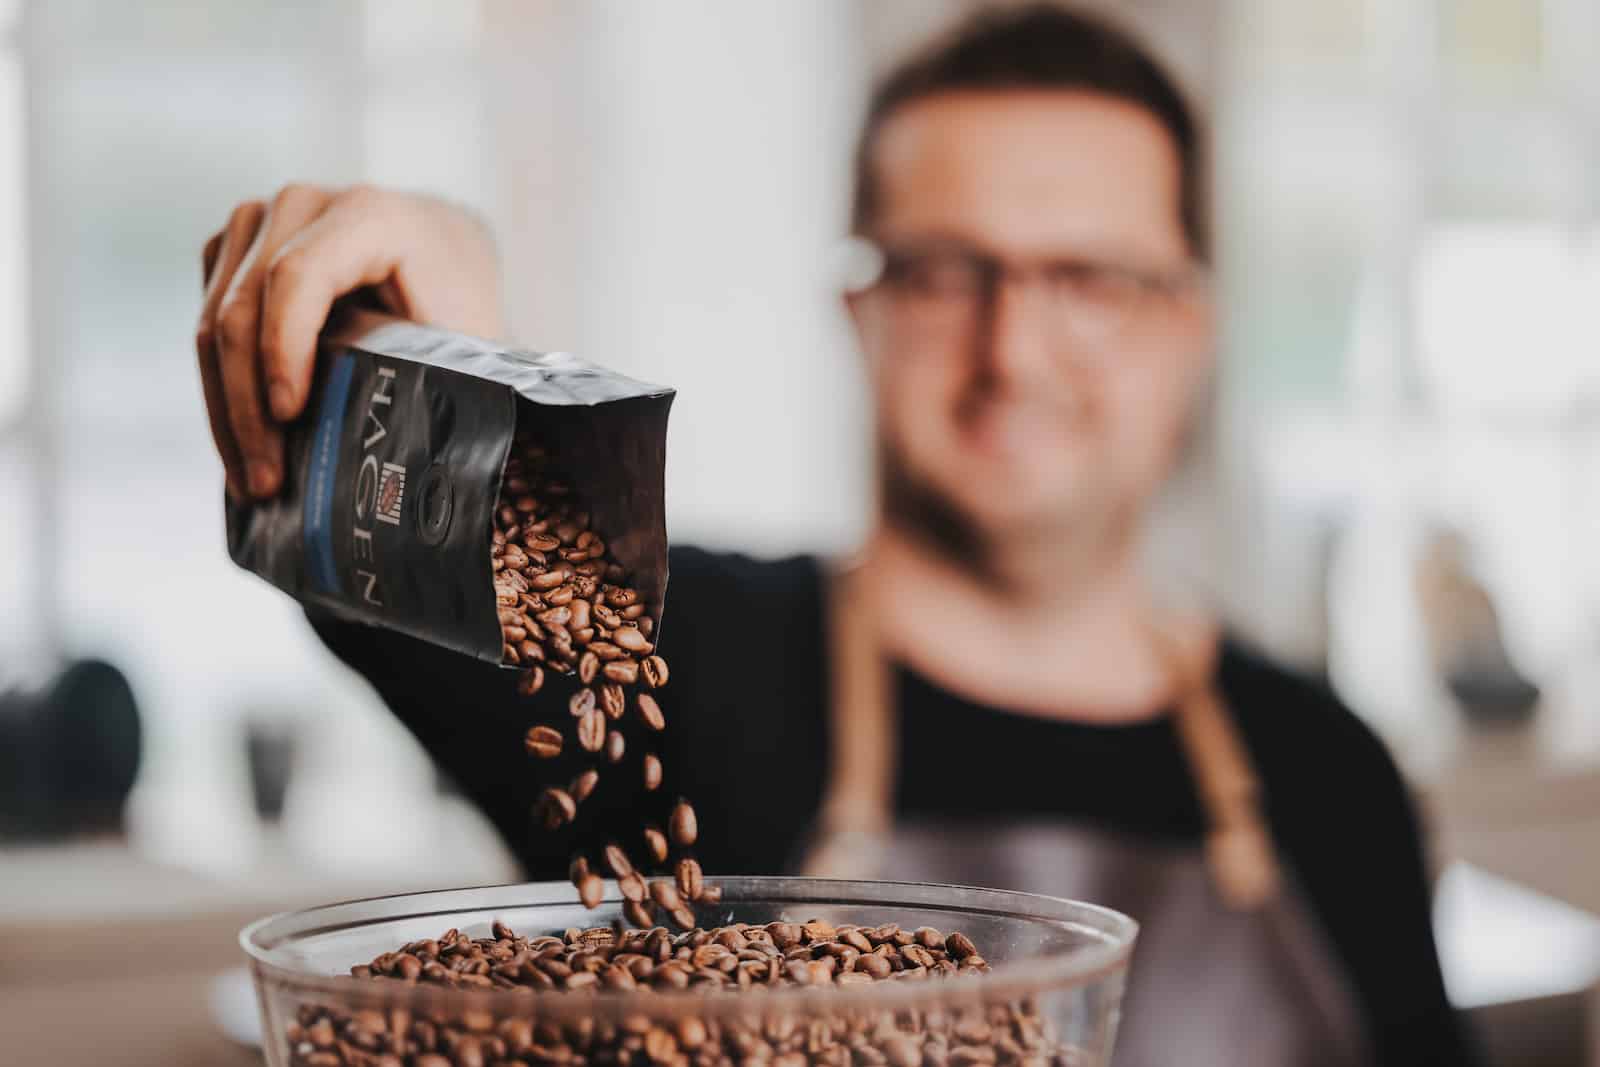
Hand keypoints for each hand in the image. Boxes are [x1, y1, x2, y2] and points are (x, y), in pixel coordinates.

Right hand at [196, 184, 504, 498]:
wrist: (438, 252)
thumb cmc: (455, 302)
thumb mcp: (459, 334)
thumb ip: (426, 369)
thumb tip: (392, 456)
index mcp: (370, 214)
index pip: (298, 276)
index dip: (283, 348)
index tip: (289, 417)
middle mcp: (304, 204)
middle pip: (243, 305)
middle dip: (249, 404)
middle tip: (265, 482)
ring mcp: (260, 221)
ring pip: (212, 321)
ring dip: (226, 408)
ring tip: (253, 480)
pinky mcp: (234, 249)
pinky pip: (207, 323)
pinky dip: (222, 389)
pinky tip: (245, 444)